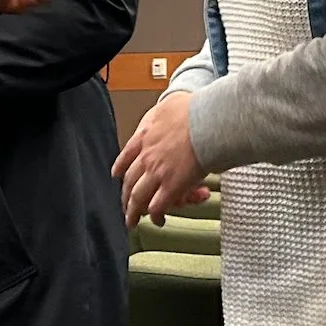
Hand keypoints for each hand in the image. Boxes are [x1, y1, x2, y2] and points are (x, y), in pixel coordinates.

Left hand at [113, 92, 207, 225]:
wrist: (208, 120)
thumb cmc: (195, 110)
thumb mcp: (171, 104)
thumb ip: (165, 110)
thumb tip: (167, 108)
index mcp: (145, 136)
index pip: (127, 155)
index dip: (121, 168)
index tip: (117, 175)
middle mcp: (147, 156)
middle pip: (129, 181)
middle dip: (125, 196)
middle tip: (125, 205)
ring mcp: (158, 172)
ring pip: (138, 197)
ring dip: (133, 212)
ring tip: (132, 222)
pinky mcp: (172, 186)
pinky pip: (158, 206)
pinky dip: (156, 215)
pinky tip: (158, 220)